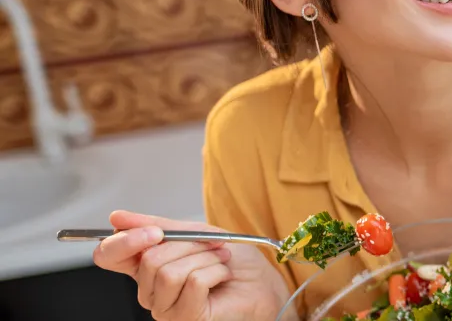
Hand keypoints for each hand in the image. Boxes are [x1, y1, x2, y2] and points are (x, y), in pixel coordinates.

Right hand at [92, 210, 290, 320]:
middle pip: (149, 259)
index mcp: (146, 266)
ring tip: (220, 261)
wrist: (264, 284)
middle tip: (212, 246)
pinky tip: (223, 276)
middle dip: (188, 244)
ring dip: (204, 258)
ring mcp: (165, 308)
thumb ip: (158, 226)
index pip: (109, 256)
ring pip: (169, 272)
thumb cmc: (234, 262)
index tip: (153, 231)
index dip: (125, 241)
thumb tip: (118, 218)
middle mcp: (149, 290)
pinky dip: (214, 272)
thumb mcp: (195, 233)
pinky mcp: (185, 317)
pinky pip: (192, 283)